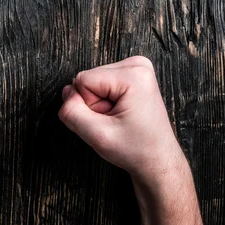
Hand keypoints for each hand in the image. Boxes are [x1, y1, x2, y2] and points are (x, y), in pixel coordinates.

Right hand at [58, 56, 184, 182]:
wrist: (157, 159)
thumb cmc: (136, 149)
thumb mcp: (97, 135)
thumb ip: (72, 112)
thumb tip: (66, 92)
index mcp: (133, 75)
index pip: (82, 80)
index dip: (88, 105)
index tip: (109, 120)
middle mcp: (137, 65)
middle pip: (88, 79)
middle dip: (94, 104)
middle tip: (114, 121)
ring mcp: (136, 68)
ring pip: (92, 82)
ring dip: (99, 104)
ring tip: (118, 118)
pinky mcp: (132, 75)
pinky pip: (100, 84)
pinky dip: (105, 101)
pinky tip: (120, 113)